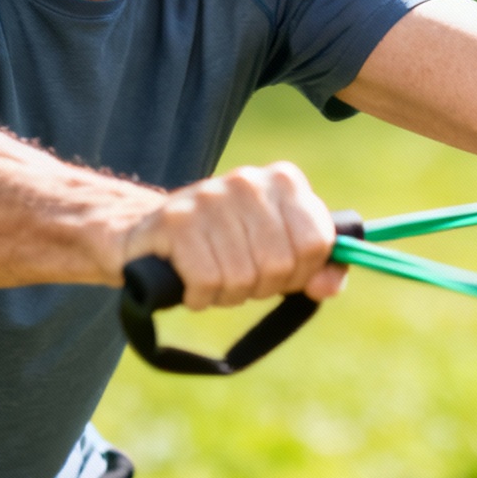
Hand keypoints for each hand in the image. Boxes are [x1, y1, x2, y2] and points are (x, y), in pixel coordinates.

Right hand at [120, 162, 347, 308]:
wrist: (146, 236)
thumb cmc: (223, 247)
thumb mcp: (275, 252)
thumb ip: (314, 267)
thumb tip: (329, 285)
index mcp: (283, 181)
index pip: (317, 241)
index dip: (300, 272)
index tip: (279, 274)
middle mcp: (248, 181)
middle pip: (280, 263)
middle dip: (261, 286)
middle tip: (238, 278)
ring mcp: (210, 198)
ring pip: (242, 276)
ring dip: (226, 294)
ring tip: (212, 278)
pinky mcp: (175, 222)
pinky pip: (207, 281)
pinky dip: (199, 296)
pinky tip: (190, 283)